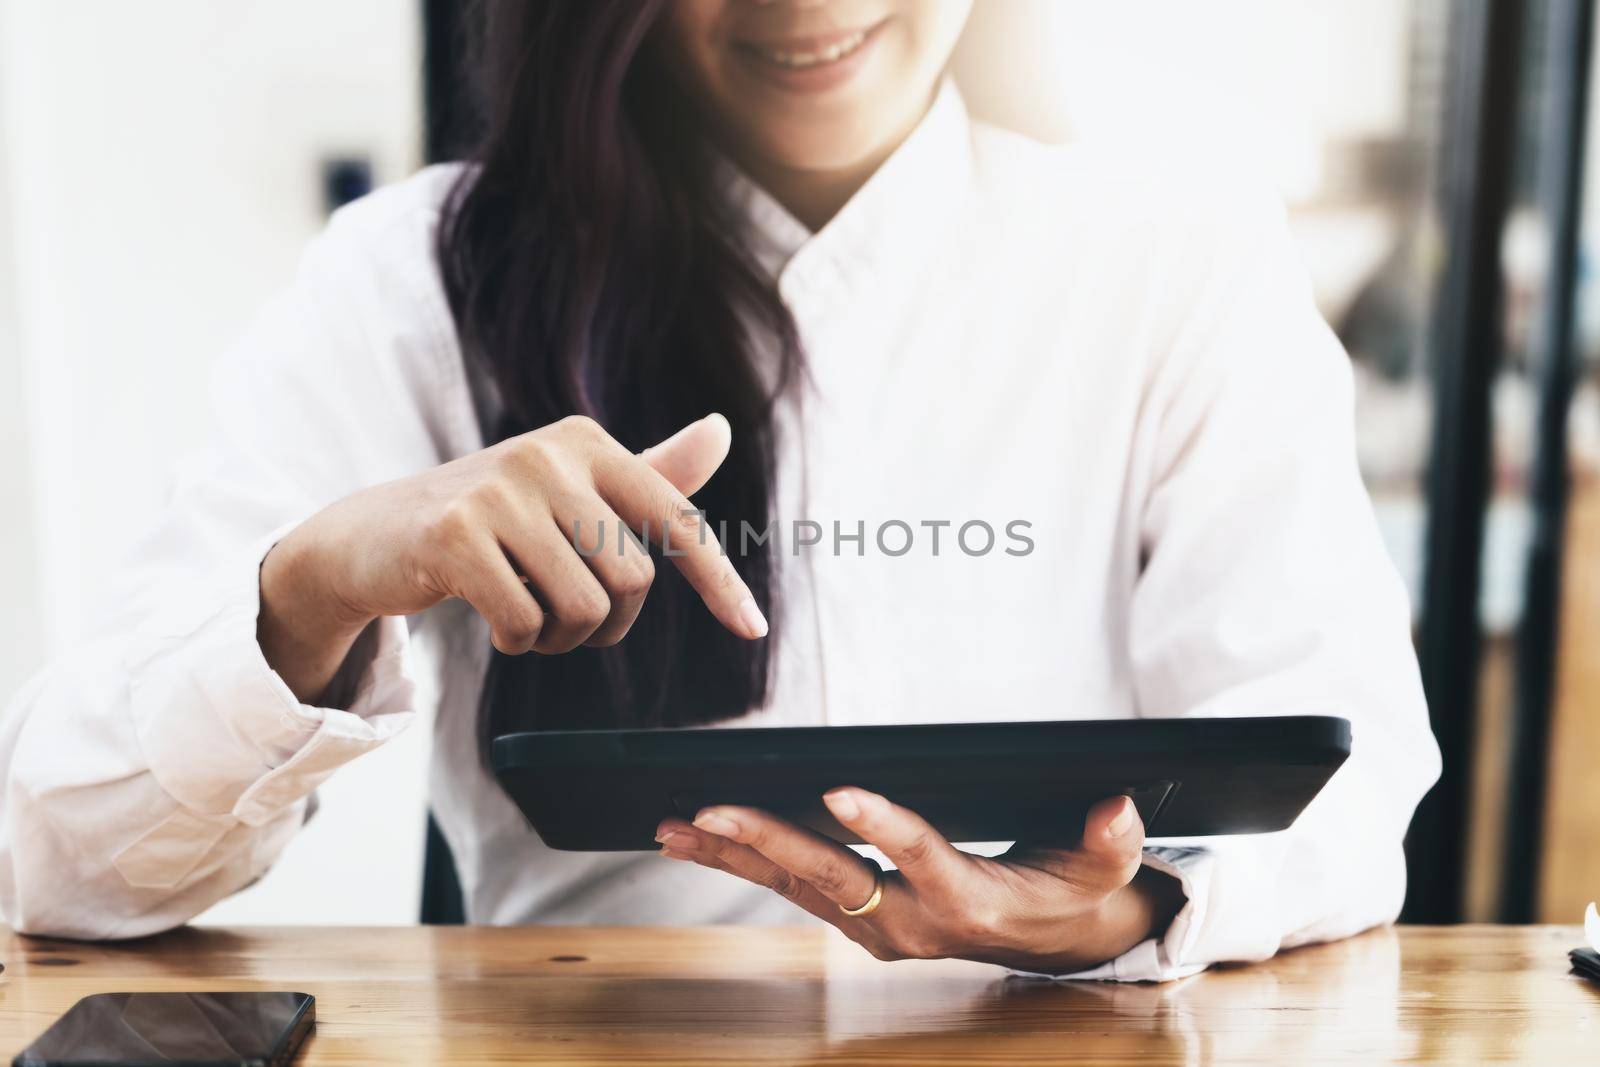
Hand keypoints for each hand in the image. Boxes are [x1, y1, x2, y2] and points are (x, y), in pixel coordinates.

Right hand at [259, 413, 765, 701]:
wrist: (374, 534)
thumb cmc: (491, 520)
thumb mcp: (572, 492)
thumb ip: (648, 475)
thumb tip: (722, 430)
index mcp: (588, 442)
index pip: (676, 520)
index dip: (719, 581)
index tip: (754, 630)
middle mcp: (549, 454)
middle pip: (632, 581)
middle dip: (607, 625)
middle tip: (566, 620)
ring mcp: (499, 490)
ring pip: (583, 608)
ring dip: (560, 639)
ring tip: (527, 618)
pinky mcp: (454, 534)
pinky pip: (525, 623)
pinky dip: (518, 643)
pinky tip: (493, 623)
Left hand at [654, 790, 1184, 973]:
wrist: (1049, 944)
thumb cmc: (1072, 892)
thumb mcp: (1103, 870)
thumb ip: (1111, 842)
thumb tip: (1118, 807)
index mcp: (967, 901)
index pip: (921, 857)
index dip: (882, 826)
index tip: (840, 792)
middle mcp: (911, 922)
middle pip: (832, 877)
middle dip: (769, 842)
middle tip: (713, 810)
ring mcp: (877, 926)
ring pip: (796, 886)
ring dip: (734, 856)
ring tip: (675, 825)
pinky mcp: (858, 919)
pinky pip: (791, 889)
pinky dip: (743, 863)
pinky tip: (696, 838)